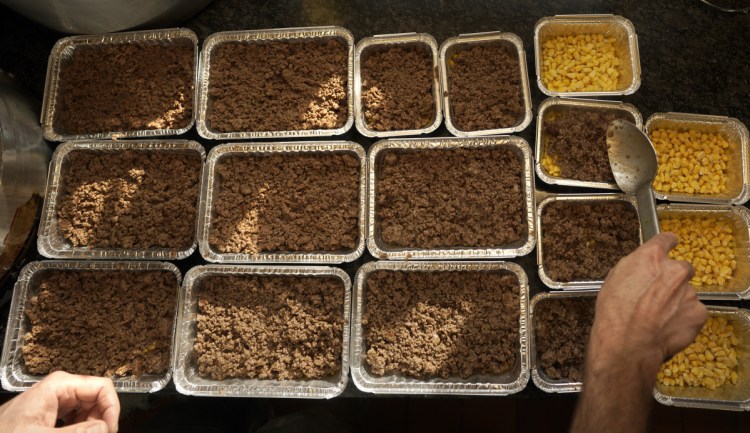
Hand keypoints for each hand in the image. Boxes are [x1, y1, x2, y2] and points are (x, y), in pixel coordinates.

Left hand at [0, 371, 119, 432]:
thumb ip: (78, 432)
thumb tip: (106, 427)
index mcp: (58, 385)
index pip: (102, 387)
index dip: (111, 410)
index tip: (109, 432)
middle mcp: (58, 389)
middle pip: (97, 400)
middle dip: (99, 422)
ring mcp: (53, 403)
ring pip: (87, 413)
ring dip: (89, 428)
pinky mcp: (47, 417)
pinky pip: (74, 421)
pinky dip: (78, 430)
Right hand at [589, 232, 707, 377]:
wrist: (628, 343)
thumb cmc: (615, 312)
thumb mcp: (614, 279)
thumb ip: (635, 267)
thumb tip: (643, 266)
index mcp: (651, 257)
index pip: (666, 239)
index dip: (667, 243)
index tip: (669, 245)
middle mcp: (675, 270)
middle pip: (681, 268)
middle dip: (673, 279)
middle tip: (659, 295)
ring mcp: (690, 292)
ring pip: (687, 293)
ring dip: (677, 301)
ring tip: (659, 317)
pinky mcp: (699, 313)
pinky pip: (694, 312)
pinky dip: (684, 318)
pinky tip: (668, 326)